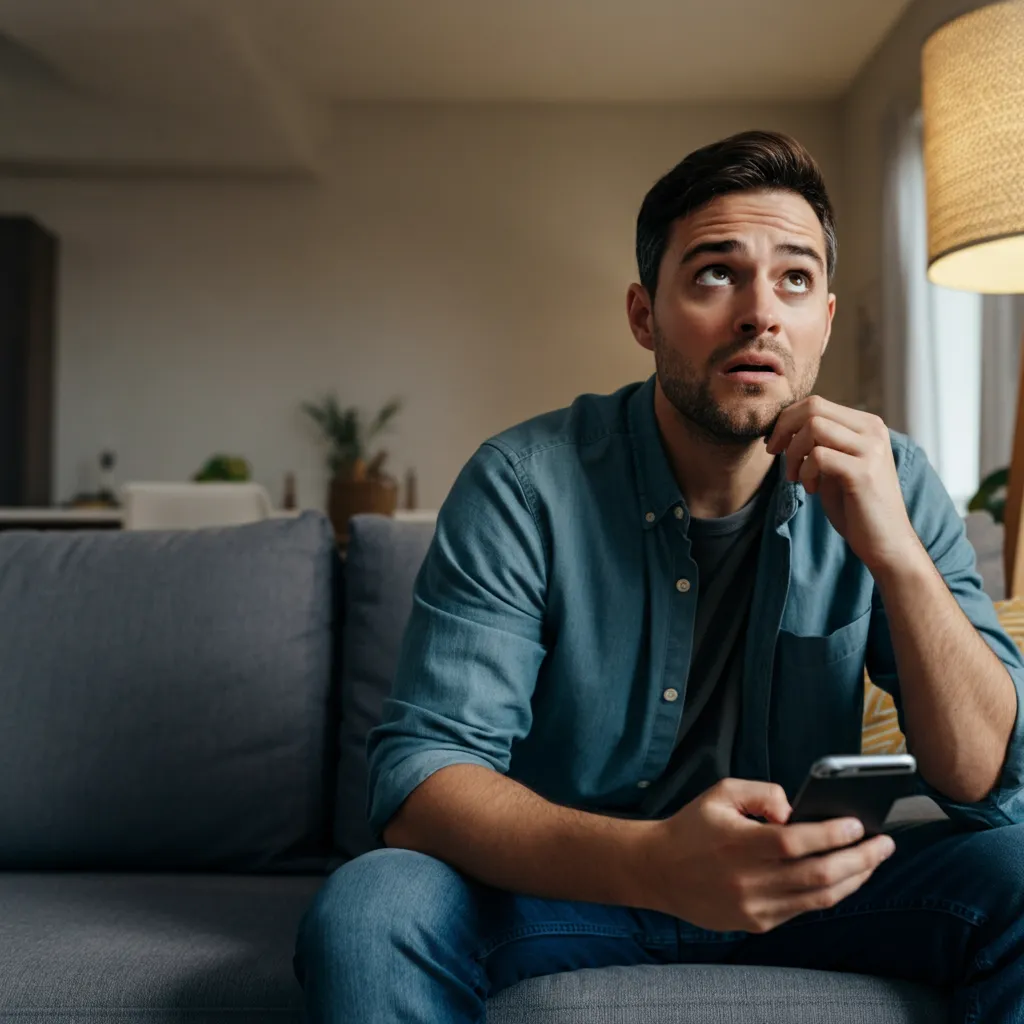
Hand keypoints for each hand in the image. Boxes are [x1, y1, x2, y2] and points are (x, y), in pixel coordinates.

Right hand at [636, 778, 895, 933]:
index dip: (833, 834)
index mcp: (739, 843)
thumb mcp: (721, 792)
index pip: (798, 841)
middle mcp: (749, 879)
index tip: (859, 823)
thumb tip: (796, 812)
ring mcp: (755, 906)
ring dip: (853, 879)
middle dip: (860, 859)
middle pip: (819, 873)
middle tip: (885, 844)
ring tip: (872, 861)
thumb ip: (763, 793)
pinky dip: (828, 893)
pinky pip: (802, 909)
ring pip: (818, 897)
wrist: (658, 870)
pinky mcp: (756, 923)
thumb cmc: (692, 826)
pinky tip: (843, 877)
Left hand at [765, 396, 920, 575]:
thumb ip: (819, 443)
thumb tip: (784, 427)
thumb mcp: (836, 465)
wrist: (886, 542)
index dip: (787, 420)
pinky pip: (818, 456)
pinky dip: (805, 471)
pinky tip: (812, 489)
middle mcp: (873, 430)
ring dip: (794, 453)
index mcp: (867, 425)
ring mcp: (871, 449)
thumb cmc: (856, 505)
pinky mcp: (863, 472)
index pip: (816, 403)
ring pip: (814, 427)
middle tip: (775, 454)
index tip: (776, 445)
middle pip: (814, 407)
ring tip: (796, 477)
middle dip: (784, 429)